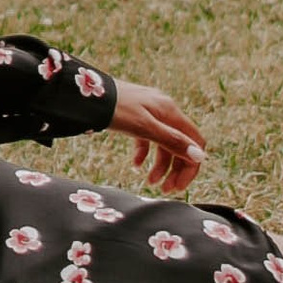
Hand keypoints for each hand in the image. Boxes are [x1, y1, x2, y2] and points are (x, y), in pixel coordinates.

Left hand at [111, 82, 205, 197]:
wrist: (84, 92)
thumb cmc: (114, 108)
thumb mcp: (144, 128)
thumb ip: (171, 141)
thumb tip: (198, 156)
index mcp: (171, 112)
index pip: (195, 142)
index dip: (191, 165)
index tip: (179, 186)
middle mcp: (164, 110)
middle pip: (181, 144)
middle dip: (175, 169)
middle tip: (165, 189)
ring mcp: (149, 112)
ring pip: (164, 143)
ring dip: (160, 165)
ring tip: (149, 182)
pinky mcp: (135, 115)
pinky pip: (147, 138)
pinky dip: (144, 153)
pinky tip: (135, 165)